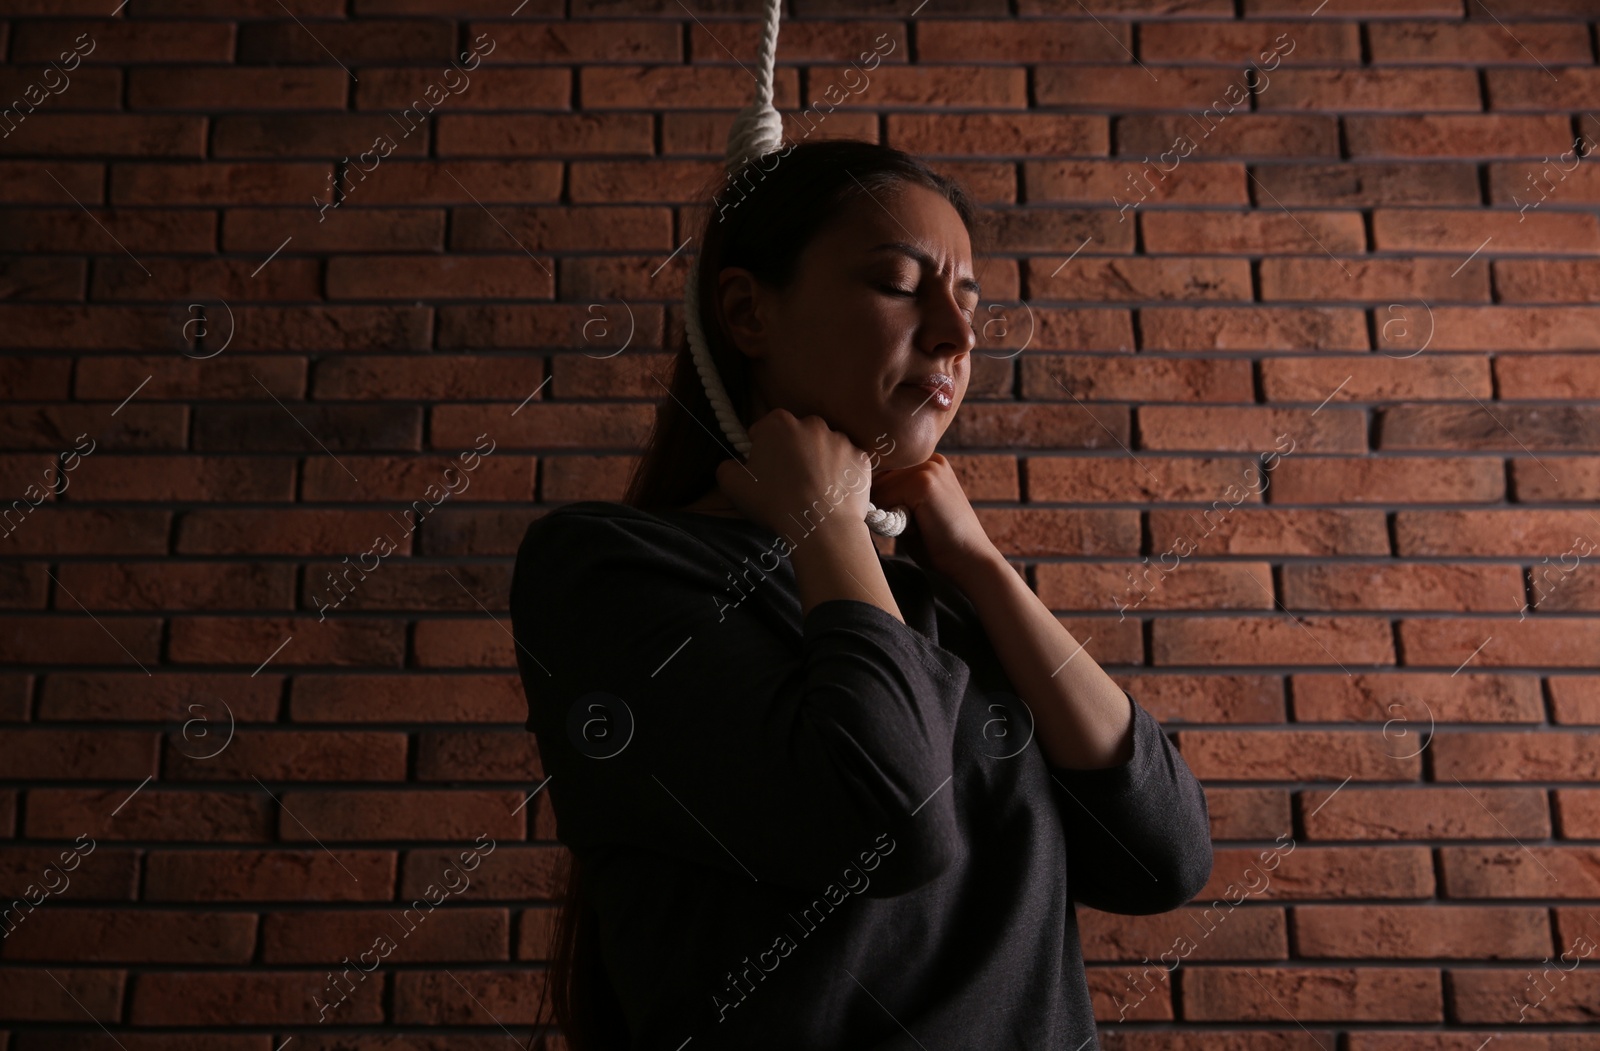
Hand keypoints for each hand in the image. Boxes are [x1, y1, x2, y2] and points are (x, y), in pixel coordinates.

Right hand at [714, 409, 876, 538]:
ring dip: (818, 461)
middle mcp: (812, 423)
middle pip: (797, 434)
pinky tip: (832, 493)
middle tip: (788, 481)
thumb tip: (733, 464)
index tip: (763, 469)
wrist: (821, 526)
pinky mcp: (861, 457)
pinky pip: (847, 462)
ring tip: (813, 490)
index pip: (764, 429)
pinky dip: (841, 473)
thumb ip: (727, 467)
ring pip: (825, 447)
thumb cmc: (775, 503)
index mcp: (778, 423)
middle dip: (792, 451)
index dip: (760, 449)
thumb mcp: (733, 486)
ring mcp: (841, 439)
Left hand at [869, 453, 999, 582]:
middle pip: (876, 477)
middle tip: (909, 525)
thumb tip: (857, 492)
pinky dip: (892, 519)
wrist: (971, 561)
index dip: (877, 496)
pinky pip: (885, 498)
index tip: (889, 514)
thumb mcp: (911, 511)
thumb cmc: (938, 543)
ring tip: (915, 526)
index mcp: (928, 462)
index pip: (881, 471)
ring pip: (878, 488)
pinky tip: (917, 528)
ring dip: (886, 513)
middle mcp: (928, 458)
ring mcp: (928, 467)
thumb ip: (890, 496)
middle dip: (880, 504)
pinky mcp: (925, 482)